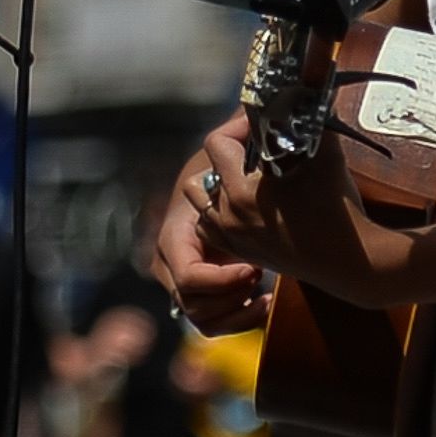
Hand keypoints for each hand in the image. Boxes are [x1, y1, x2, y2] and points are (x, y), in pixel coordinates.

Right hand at [142, 121, 272, 331]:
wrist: (213, 185)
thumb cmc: (223, 167)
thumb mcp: (227, 151)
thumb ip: (237, 133)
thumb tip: (255, 112)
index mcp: (175, 234)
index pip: (189, 276)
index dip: (222, 280)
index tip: (257, 271)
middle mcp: (169, 264)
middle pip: (194, 305)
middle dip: (232, 298)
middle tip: (262, 279)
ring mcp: (181, 283)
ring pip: (203, 320)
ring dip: (236, 312)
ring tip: (265, 292)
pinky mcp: (199, 295)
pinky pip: (212, 323)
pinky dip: (239, 320)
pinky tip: (267, 303)